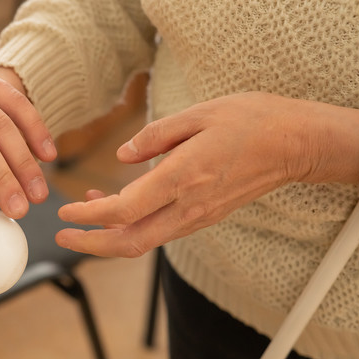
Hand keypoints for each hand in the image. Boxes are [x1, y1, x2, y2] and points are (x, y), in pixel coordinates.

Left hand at [56, 91, 358, 256]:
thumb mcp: (198, 115)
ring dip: (110, 235)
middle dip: (91, 244)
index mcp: (182, 179)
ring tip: (84, 212)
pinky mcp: (203, 217)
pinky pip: (160, 230)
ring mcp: (197, 217)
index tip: (65, 211)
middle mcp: (188, 207)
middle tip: (62, 235)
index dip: (88, 216)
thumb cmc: (250, 122)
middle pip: (130, 243)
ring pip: (144, 241)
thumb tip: (122, 157)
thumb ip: (154, 136)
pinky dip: (132, 226)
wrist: (296, 144)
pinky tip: (119, 204)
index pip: (124, 211)